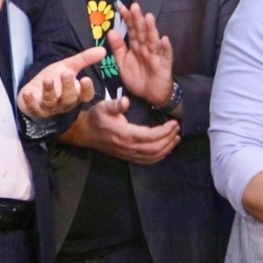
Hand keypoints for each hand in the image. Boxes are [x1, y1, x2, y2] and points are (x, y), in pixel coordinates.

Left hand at [17, 45, 103, 118]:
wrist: (34, 89)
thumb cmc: (54, 80)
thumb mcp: (69, 67)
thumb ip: (84, 60)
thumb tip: (103, 50)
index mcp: (75, 95)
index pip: (85, 95)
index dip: (86, 89)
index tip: (86, 79)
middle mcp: (64, 103)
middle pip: (69, 99)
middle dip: (68, 87)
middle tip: (67, 74)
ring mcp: (49, 107)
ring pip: (51, 102)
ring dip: (49, 91)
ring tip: (48, 80)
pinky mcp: (35, 109)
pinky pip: (33, 107)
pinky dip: (30, 101)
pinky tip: (28, 93)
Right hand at [58, 94, 179, 163]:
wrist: (86, 133)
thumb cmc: (96, 118)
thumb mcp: (103, 107)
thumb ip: (115, 105)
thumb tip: (126, 101)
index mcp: (125, 135)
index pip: (151, 136)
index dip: (165, 131)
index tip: (173, 122)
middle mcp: (129, 147)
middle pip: (155, 148)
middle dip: (169, 138)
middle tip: (177, 128)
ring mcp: (129, 154)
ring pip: (153, 156)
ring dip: (167, 148)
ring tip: (176, 138)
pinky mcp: (128, 157)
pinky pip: (147, 161)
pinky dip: (159, 156)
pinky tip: (166, 149)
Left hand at [106, 1, 174, 107]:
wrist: (151, 96)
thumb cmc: (138, 78)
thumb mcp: (123, 63)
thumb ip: (118, 48)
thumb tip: (110, 31)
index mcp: (136, 46)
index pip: (131, 30)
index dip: (127, 20)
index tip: (121, 8)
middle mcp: (146, 48)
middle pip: (142, 32)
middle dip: (138, 20)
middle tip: (134, 6)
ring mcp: (156, 56)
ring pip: (153, 41)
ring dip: (151, 29)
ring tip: (148, 17)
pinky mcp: (165, 65)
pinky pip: (166, 56)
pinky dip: (166, 48)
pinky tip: (164, 40)